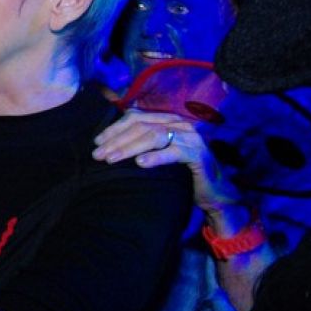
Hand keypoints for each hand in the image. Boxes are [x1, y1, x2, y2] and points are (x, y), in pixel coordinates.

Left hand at [92, 108, 238, 213]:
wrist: (213, 192)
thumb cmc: (180, 174)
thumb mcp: (157, 155)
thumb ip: (140, 146)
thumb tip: (108, 146)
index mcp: (167, 121)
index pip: (136, 118)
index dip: (114, 128)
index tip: (97, 142)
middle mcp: (179, 124)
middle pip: (142, 126)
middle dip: (117, 140)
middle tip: (98, 154)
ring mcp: (190, 137)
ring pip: (155, 136)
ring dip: (129, 147)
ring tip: (112, 159)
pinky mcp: (198, 154)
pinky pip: (174, 151)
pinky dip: (156, 156)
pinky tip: (141, 163)